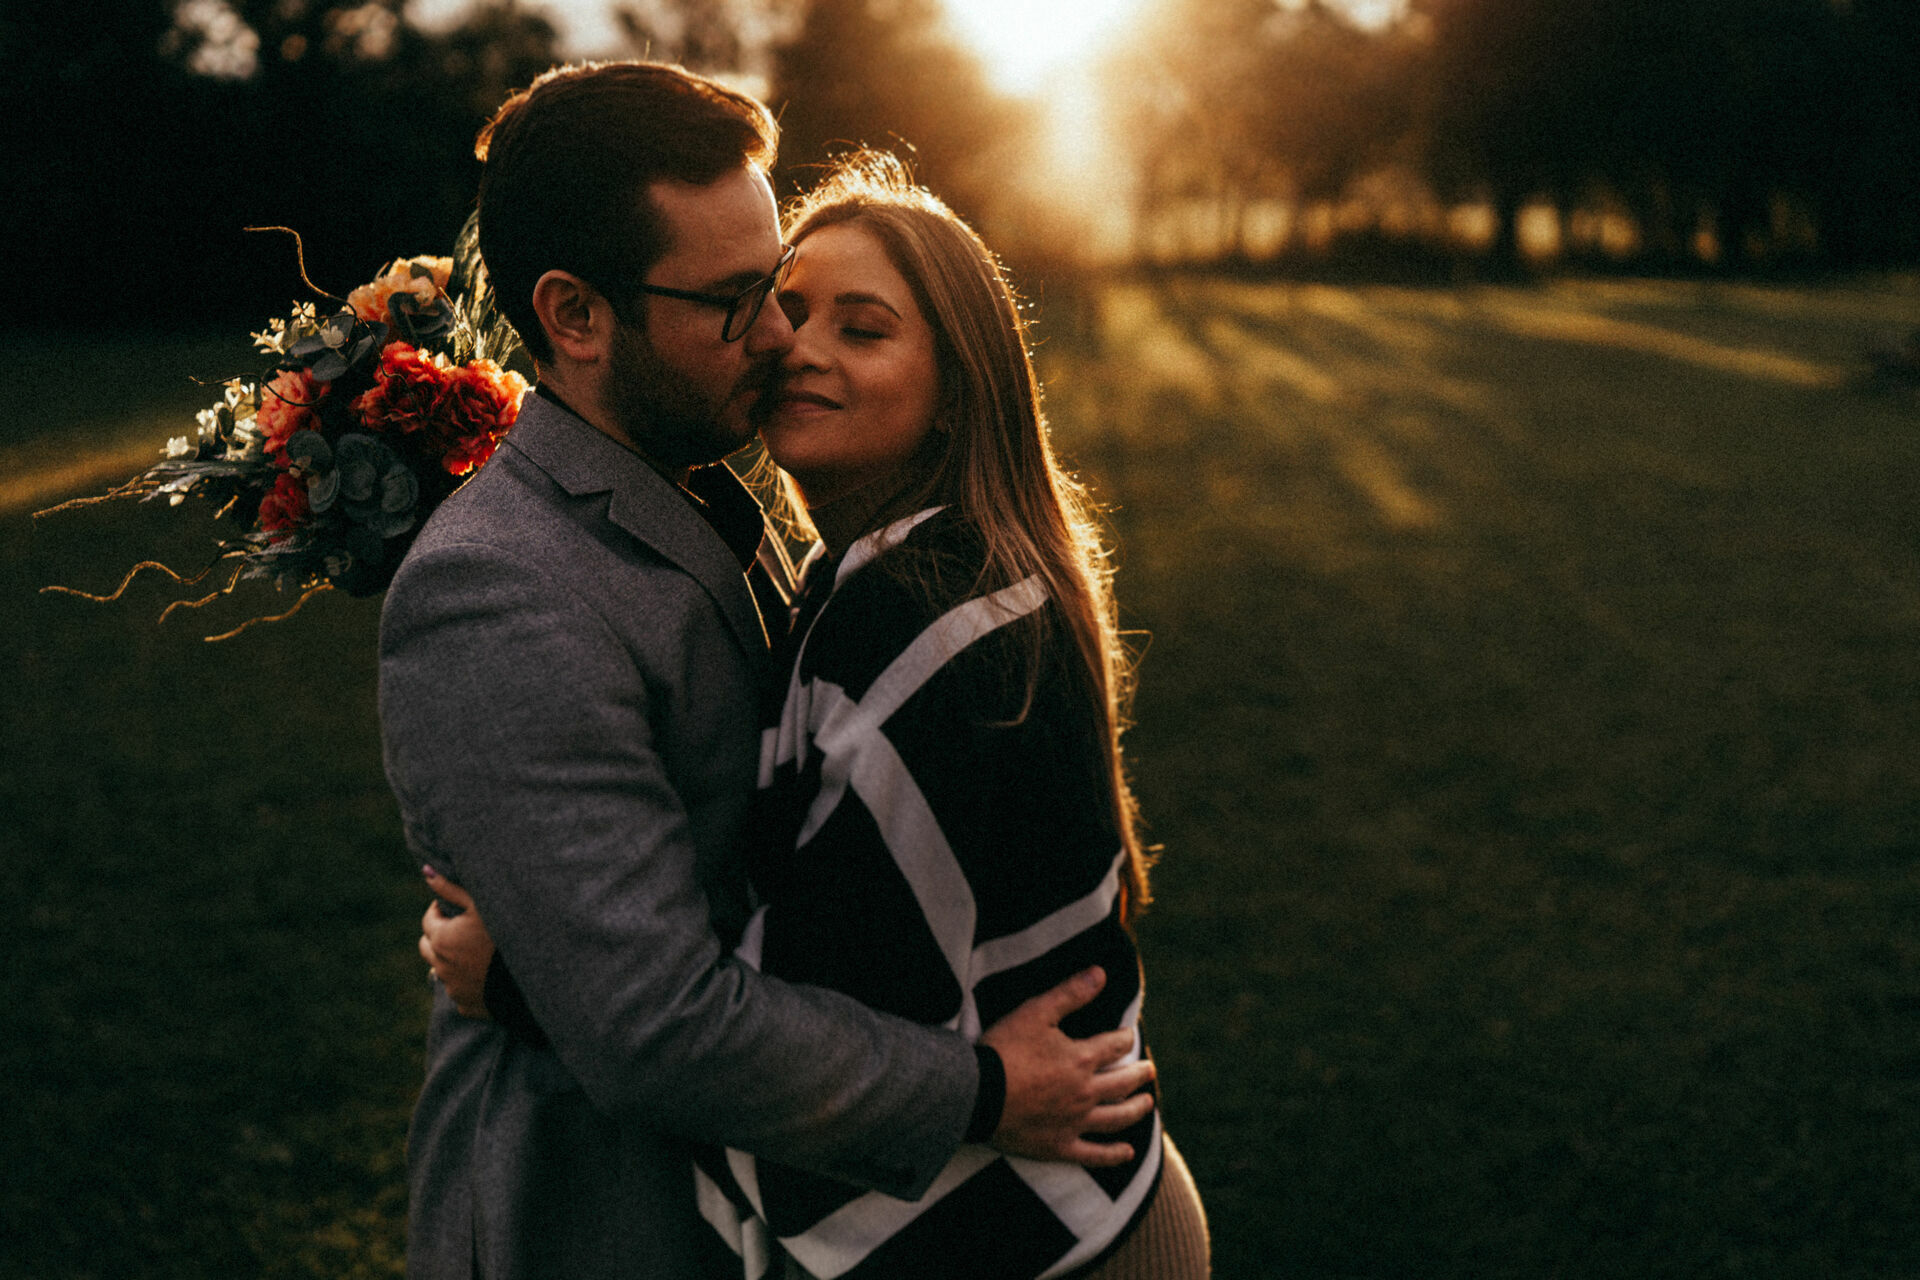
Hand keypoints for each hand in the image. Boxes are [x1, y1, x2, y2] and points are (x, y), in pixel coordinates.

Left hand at [419, 866, 495, 1019]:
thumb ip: (450, 888)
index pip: (429, 920)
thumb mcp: (479, 904)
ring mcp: (452, 988)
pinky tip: (485, 973)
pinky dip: (467, 981)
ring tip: (476, 950)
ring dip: (452, 958)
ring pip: (442, 969)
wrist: (532, 975)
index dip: (441, 910)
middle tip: (463, 929)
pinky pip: (459, 989)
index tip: (458, 908)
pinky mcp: (465, 1005)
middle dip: (440, 935)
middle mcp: (441, 965)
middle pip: (428, 947)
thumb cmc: (506, 933)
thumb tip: (426, 871)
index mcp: (441, 939)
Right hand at [980, 967, 1156, 1166]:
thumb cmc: (1004, 1049)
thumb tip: (1101, 973)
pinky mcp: (1058, 1146)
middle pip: (1122, 1083)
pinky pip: (1093, 1155)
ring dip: (1135, 1110)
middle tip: (1149, 1070)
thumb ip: (1070, 993)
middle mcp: (1085, 1092)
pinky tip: (1127, 1153)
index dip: (1125, 1038)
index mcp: (1081, 1058)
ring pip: (1116, 1118)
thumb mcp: (1036, 1012)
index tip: (1128, 1035)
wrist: (976, 1094)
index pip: (1115, 1045)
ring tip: (1147, 1104)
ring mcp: (1074, 1122)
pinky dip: (1113, 1155)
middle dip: (1139, 1074)